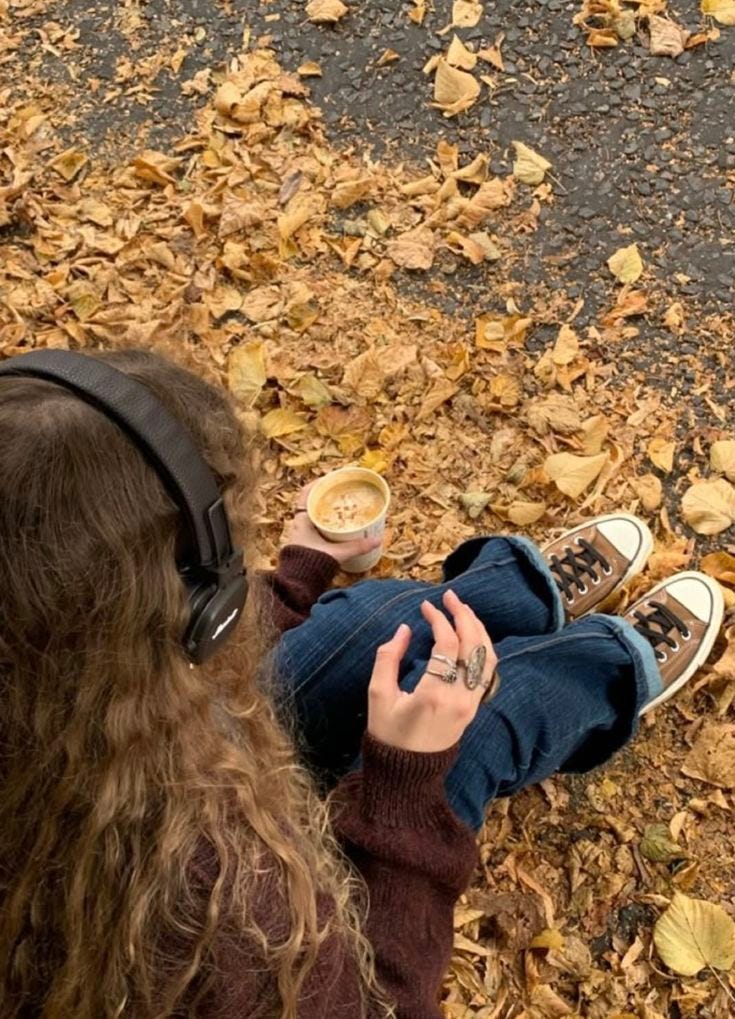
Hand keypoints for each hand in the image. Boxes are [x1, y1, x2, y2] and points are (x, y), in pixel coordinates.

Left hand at [282, 483, 380, 566]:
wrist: (297, 584)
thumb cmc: (311, 564)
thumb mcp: (337, 553)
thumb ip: (357, 547)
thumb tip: (377, 540)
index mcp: (302, 520)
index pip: (305, 494)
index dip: (316, 484)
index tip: (329, 478)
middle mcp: (299, 525)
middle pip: (311, 503)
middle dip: (324, 497)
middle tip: (340, 492)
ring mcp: (301, 535)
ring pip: (313, 516)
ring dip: (324, 510)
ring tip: (341, 507)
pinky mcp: (305, 545)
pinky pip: (315, 527)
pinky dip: (325, 523)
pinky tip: (336, 526)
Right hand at [367, 590, 497, 753]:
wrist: (407, 773)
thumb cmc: (388, 734)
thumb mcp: (378, 695)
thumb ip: (388, 658)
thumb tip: (404, 630)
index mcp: (434, 694)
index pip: (447, 644)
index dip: (439, 619)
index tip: (425, 606)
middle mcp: (459, 698)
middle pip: (473, 646)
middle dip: (464, 616)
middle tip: (450, 596)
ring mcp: (471, 704)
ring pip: (487, 658)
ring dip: (478, 630)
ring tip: (464, 610)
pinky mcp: (474, 708)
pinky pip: (487, 672)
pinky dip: (482, 648)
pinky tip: (471, 636)